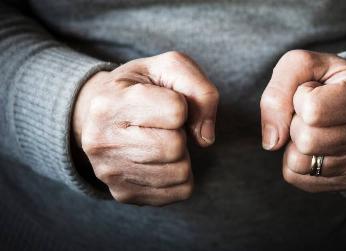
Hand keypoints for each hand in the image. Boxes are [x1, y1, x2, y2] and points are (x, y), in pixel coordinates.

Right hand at [73, 51, 218, 205]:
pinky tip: (161, 160)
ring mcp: (110, 172)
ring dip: (182, 155)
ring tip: (160, 140)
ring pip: (180, 172)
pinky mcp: (124, 194)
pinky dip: (181, 175)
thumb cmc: (142, 87)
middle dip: (181, 133)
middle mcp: (101, 141)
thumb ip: (200, 90)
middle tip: (164, 125)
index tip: (164, 102)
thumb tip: (205, 139)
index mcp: (109, 102)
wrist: (103, 114)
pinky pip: (179, 192)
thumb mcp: (169, 68)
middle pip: (175, 146)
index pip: (176, 111)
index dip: (181, 104)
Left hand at [260, 50, 345, 191]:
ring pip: (300, 164)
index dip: (300, 98)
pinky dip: (296, 161)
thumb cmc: (328, 79)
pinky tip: (314, 145)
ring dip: (294, 144)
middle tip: (309, 113)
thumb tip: (272, 141)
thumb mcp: (303, 65)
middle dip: (296, 124)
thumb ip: (278, 91)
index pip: (313, 110)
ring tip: (312, 128)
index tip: (313, 91)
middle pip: (306, 141)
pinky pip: (299, 179)